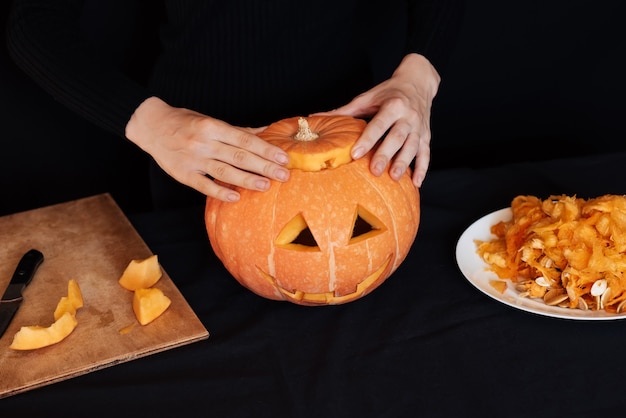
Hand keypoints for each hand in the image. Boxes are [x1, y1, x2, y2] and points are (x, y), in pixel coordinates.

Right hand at [125, 97, 289, 201]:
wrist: (151, 126)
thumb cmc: (185, 122)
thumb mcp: (210, 120)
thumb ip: (237, 130)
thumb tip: (265, 132)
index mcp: (213, 127)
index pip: (245, 140)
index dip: (266, 150)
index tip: (283, 158)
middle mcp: (205, 143)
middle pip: (239, 156)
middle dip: (264, 166)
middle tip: (284, 175)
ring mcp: (194, 159)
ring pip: (224, 171)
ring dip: (247, 180)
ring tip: (266, 186)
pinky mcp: (183, 174)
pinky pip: (204, 185)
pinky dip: (219, 191)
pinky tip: (235, 198)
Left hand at [316, 53, 439, 187]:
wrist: (418, 81)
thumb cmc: (388, 92)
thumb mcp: (367, 98)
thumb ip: (344, 111)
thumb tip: (316, 117)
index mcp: (393, 105)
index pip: (378, 124)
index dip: (367, 139)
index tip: (356, 154)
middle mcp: (408, 116)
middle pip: (397, 137)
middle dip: (386, 154)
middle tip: (374, 171)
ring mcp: (419, 127)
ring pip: (412, 147)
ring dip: (404, 163)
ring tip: (394, 178)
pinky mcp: (427, 136)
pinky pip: (426, 154)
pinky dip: (422, 169)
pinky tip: (416, 183)